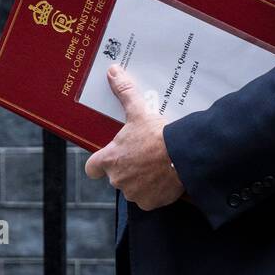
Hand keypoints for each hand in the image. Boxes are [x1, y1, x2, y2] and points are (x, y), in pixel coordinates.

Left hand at [84, 64, 185, 210]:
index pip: (92, 168)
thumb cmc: (157, 135)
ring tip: (156, 165)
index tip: (108, 157)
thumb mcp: (138, 111)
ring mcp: (133, 193)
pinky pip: (149, 198)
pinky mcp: (150, 203)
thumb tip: (112, 71)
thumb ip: (124, 92)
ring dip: (142, 180)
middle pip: (116, 176)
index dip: (98, 163)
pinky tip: (165, 178)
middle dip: (128, 167)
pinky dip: (156, 191)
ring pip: (133, 187)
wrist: (183, 156)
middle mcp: (117, 179)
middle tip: (143, 154)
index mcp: (110, 159)